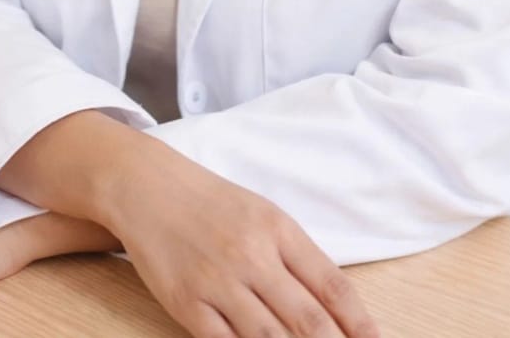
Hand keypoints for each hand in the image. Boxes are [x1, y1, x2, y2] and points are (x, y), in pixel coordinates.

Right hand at [108, 137, 379, 337]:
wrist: (149, 187)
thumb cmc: (213, 204)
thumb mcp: (263, 216)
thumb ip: (296, 257)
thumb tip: (336, 307)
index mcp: (279, 229)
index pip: (332, 285)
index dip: (360, 323)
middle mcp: (253, 255)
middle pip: (308, 320)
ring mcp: (219, 281)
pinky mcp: (187, 303)